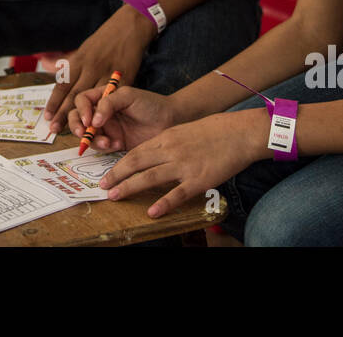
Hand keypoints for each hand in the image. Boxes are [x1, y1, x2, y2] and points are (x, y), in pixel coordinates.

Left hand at [45, 7, 153, 129]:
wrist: (130, 26)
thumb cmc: (105, 39)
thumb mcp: (83, 47)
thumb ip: (67, 61)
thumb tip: (44, 64)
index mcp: (80, 60)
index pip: (63, 84)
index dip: (54, 102)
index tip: (47, 117)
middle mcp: (91, 67)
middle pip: (74, 95)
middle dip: (63, 114)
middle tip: (54, 130)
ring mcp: (108, 73)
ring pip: (93, 99)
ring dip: (84, 117)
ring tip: (76, 132)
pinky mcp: (125, 78)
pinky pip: (113, 97)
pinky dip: (107, 111)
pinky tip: (102, 122)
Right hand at [67, 84, 175, 151]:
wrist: (169, 122)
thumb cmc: (151, 104)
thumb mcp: (128, 96)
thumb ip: (108, 103)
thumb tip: (92, 120)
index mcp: (103, 96)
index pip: (82, 100)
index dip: (81, 110)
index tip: (88, 120)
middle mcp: (101, 112)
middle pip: (77, 118)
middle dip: (77, 127)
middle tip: (84, 134)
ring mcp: (106, 128)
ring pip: (87, 135)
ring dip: (92, 140)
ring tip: (107, 142)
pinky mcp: (113, 142)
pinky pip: (100, 147)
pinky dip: (104, 147)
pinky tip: (117, 144)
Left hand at [100, 109, 267, 218]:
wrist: (239, 133)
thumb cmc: (214, 130)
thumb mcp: (184, 131)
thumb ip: (167, 143)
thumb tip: (151, 156)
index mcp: (166, 138)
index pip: (135, 152)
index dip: (119, 165)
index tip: (107, 175)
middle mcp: (170, 150)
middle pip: (136, 163)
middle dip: (116, 176)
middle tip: (103, 187)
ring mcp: (184, 165)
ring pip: (149, 177)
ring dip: (129, 187)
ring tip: (115, 197)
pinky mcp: (199, 179)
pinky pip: (177, 194)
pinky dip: (163, 204)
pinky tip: (151, 212)